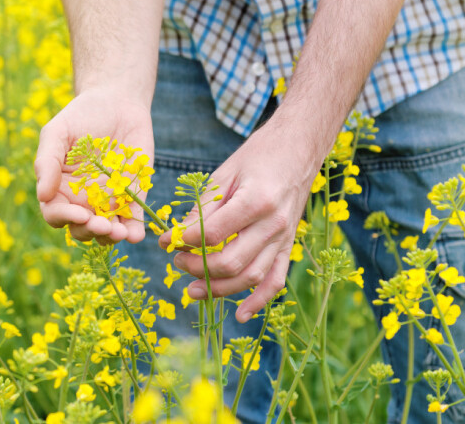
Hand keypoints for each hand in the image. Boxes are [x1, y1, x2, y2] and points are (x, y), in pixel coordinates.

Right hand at [35, 87, 153, 243]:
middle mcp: (82, 201)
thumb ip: (47, 162)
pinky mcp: (132, 197)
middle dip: (90, 231)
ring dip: (111, 237)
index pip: (56, 213)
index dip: (66, 218)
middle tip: (103, 225)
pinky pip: (132, 221)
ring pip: (106, 231)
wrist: (118, 102)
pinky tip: (135, 235)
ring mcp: (108, 202)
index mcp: (59, 189)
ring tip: (119, 233)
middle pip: (81, 228)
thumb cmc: (81, 116)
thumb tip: (42, 195)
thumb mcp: (57, 133)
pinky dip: (134, 232)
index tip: (81, 213)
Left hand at [160, 119, 320, 322]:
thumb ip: (202, 208)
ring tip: (192, 291)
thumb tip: (175, 236)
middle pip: (230, 261)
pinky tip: (240, 315)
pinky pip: (277, 280)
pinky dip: (259, 301)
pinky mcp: (289, 245)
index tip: (165, 241)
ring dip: (219, 289)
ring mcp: (284, 238)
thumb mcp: (224, 174)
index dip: (183, 242)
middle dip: (196, 268)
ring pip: (251, 276)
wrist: (299, 149)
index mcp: (255, 201)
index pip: (212, 234)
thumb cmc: (258, 156)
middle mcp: (273, 224)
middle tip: (176, 262)